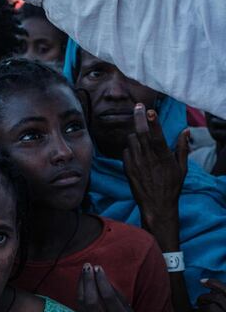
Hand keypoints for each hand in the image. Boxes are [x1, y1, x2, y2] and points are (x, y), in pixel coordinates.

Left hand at [77, 264, 155, 311]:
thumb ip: (116, 296)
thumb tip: (101, 276)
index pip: (108, 297)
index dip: (101, 281)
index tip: (98, 267)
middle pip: (91, 300)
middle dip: (88, 281)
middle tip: (87, 266)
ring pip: (82, 304)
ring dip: (81, 285)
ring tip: (84, 272)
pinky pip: (80, 309)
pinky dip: (79, 294)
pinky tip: (81, 284)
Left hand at [123, 104, 188, 248]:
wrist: (156, 205)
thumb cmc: (172, 186)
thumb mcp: (182, 168)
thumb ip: (182, 148)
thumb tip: (185, 131)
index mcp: (163, 157)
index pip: (156, 135)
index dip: (152, 122)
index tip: (150, 110)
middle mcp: (148, 159)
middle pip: (140, 133)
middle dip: (138, 117)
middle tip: (138, 106)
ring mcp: (136, 164)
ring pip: (131, 140)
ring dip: (135, 134)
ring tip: (141, 137)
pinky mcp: (127, 169)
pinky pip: (126, 152)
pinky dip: (130, 148)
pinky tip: (136, 152)